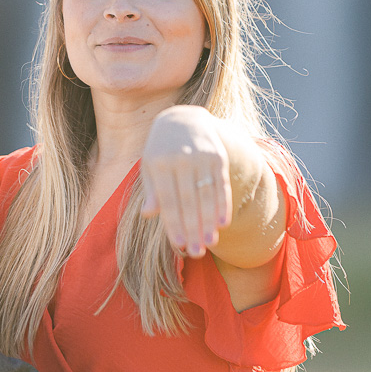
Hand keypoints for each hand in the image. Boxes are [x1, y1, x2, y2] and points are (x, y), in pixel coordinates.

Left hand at [140, 106, 231, 257]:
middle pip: (188, 199)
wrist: (182, 119)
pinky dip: (223, 204)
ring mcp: (201, 156)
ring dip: (209, 221)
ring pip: (206, 194)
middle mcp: (180, 158)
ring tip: (210, 243)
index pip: (167, 198)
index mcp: (158, 163)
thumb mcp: (150, 167)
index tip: (178, 244)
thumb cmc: (161, 151)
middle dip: (192, 227)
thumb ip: (151, 191)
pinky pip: (221, 184)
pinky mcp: (217, 156)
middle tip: (196, 252)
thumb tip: (147, 214)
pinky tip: (223, 223)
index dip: (173, 222)